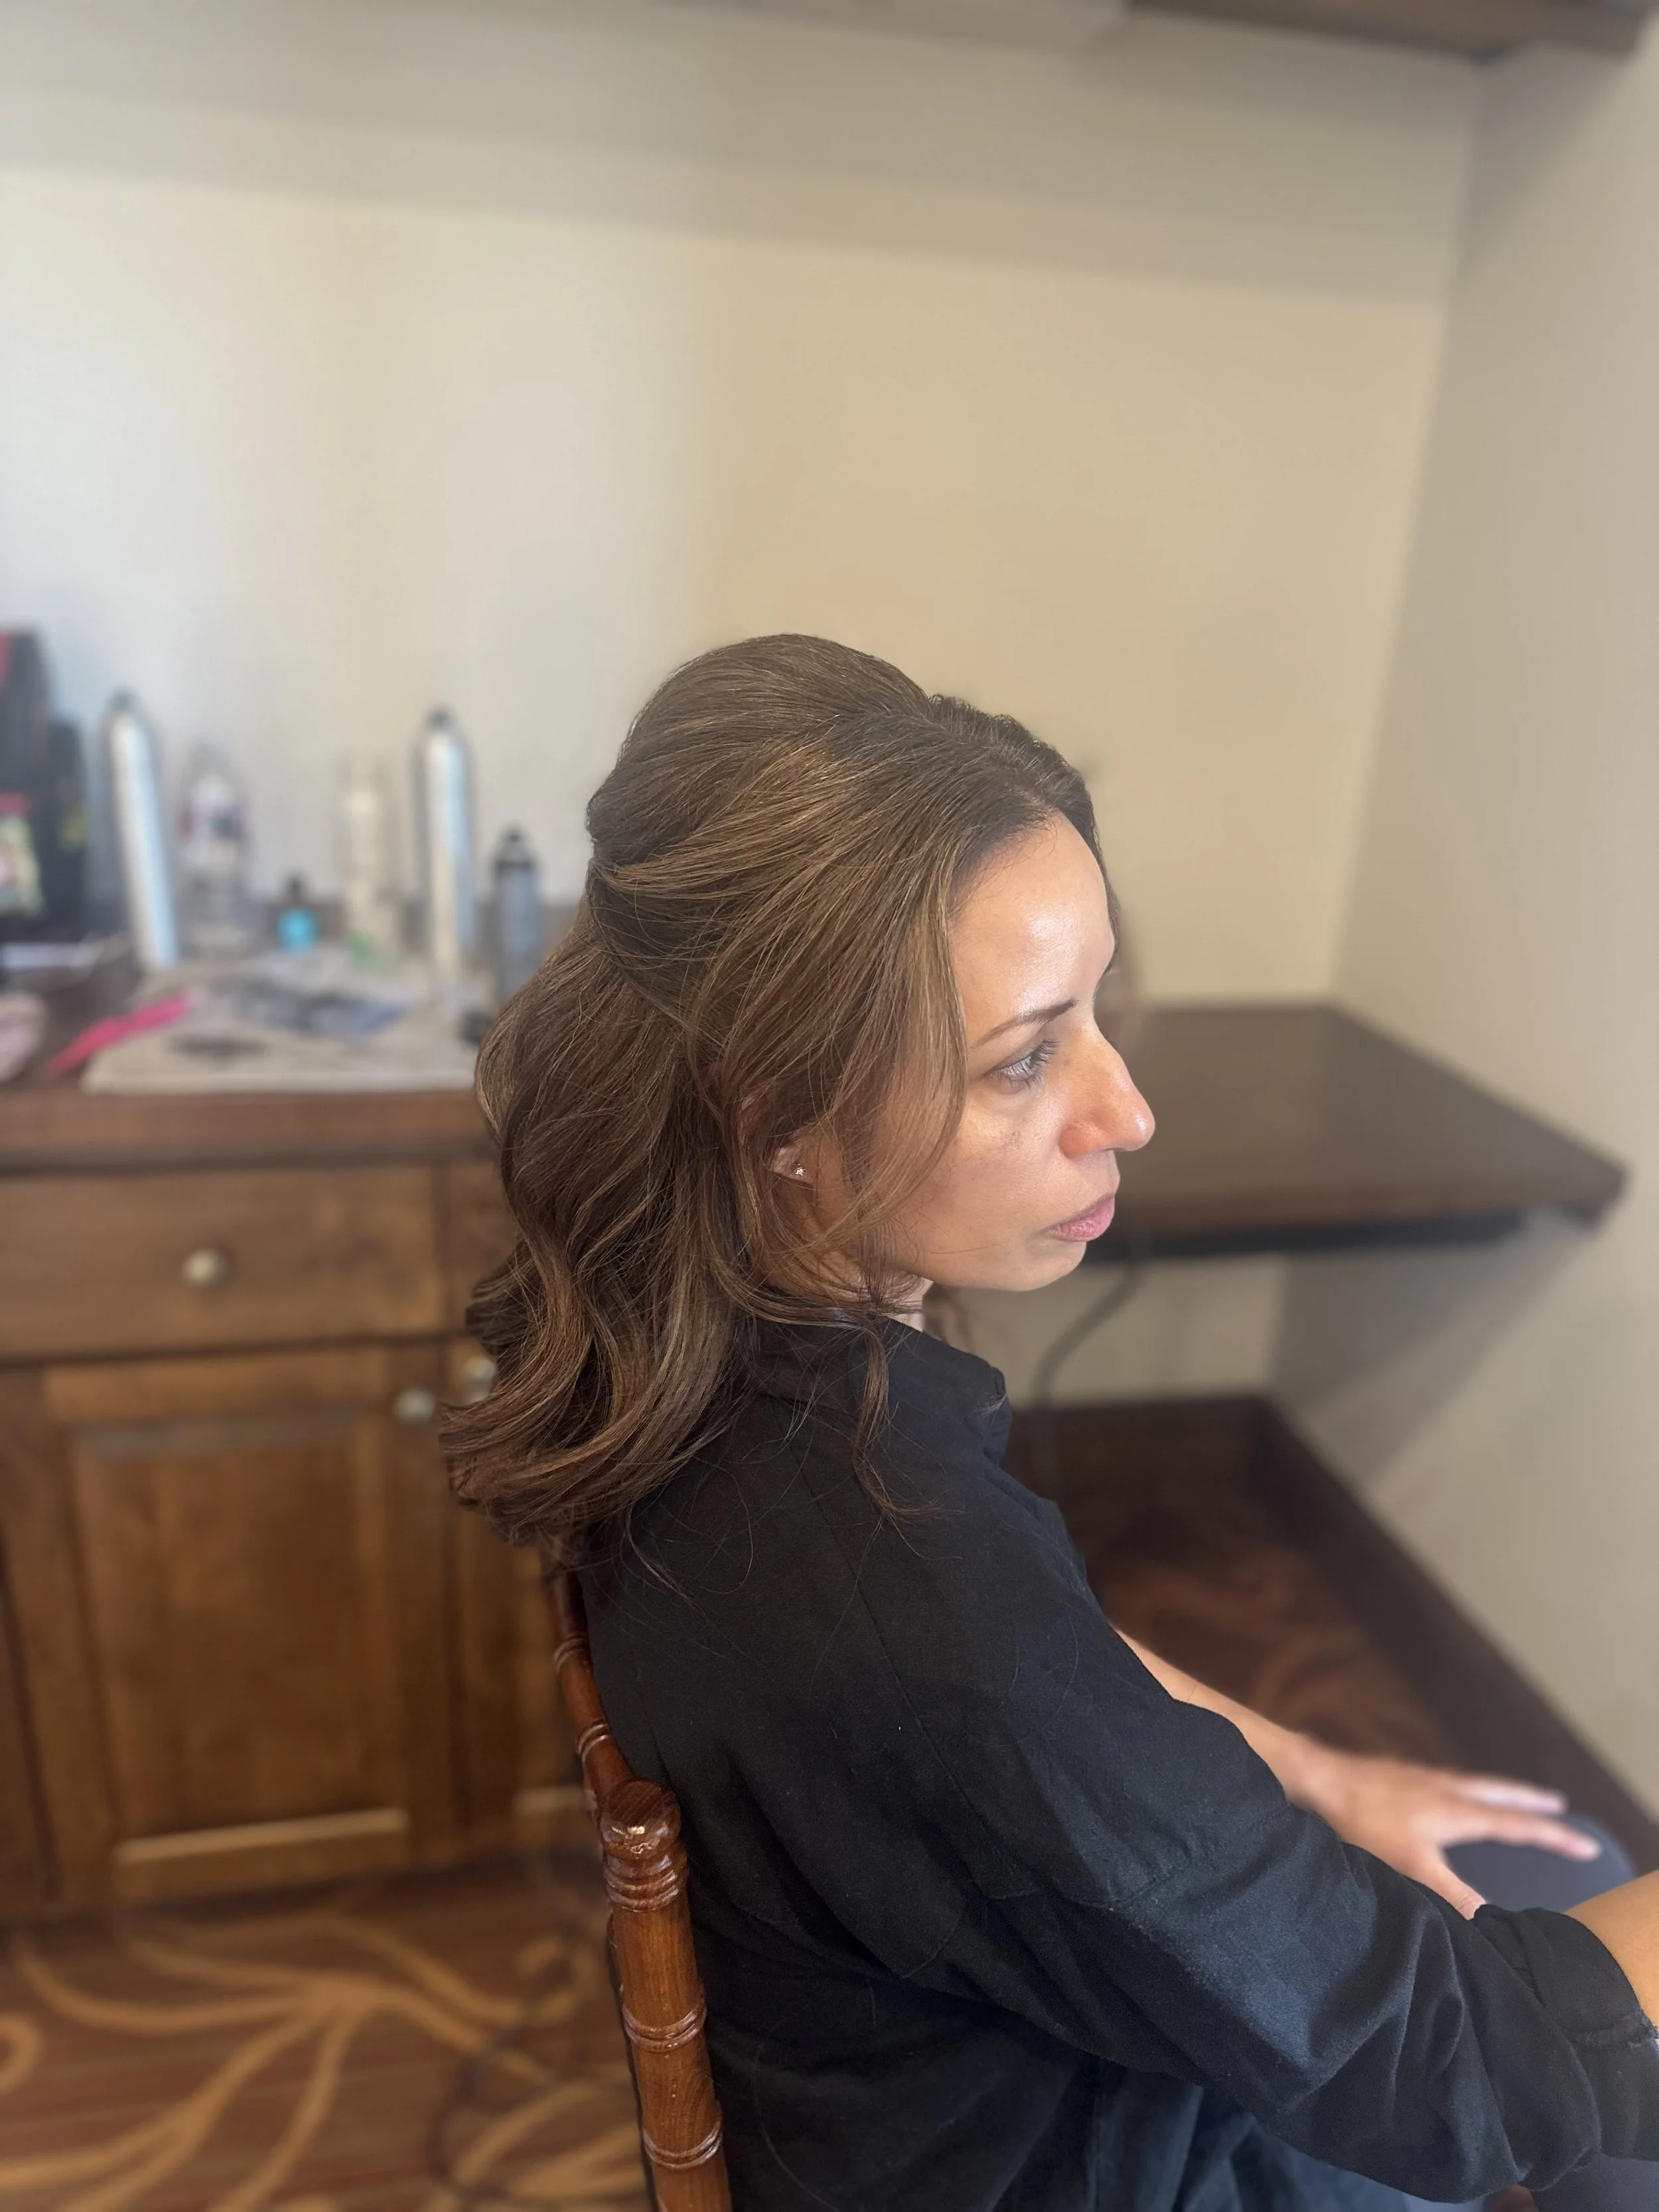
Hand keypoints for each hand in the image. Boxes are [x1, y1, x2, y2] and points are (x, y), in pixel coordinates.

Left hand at [1292, 1745, 1601, 1917]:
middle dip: (1530, 1800)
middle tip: (1558, 1802)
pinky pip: (1444, 1783)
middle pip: (1499, 1793)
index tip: (1587, 1845)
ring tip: (1510, 1797)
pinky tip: (1447, 1796)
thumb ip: (1451, 1895)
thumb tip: (1489, 1919)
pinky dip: (1463, 1790)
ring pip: (1472, 1785)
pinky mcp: (1396, 1777)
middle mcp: (1444, 1788)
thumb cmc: (1361, 1822)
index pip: (1517, 1824)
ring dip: (1499, 1793)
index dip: (1553, 1836)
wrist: (1316, 1779)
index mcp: (1456, 1809)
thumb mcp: (1410, 1867)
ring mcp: (1419, 1779)